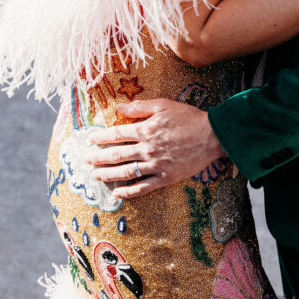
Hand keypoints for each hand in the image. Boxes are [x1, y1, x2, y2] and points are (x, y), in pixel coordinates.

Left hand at [85, 99, 224, 198]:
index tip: (91, 140)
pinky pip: (143, 187)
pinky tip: (118, 193)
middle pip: (117, 155)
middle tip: (86, 160)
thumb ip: (139, 107)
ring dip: (108, 175)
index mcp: (145, 130)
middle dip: (99, 158)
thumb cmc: (188, 118)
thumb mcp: (163, 105)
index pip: (117, 135)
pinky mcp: (165, 178)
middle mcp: (147, 149)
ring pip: (126, 172)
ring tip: (96, 176)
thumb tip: (119, 107)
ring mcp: (155, 165)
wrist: (212, 136)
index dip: (101, 138)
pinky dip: (129, 192)